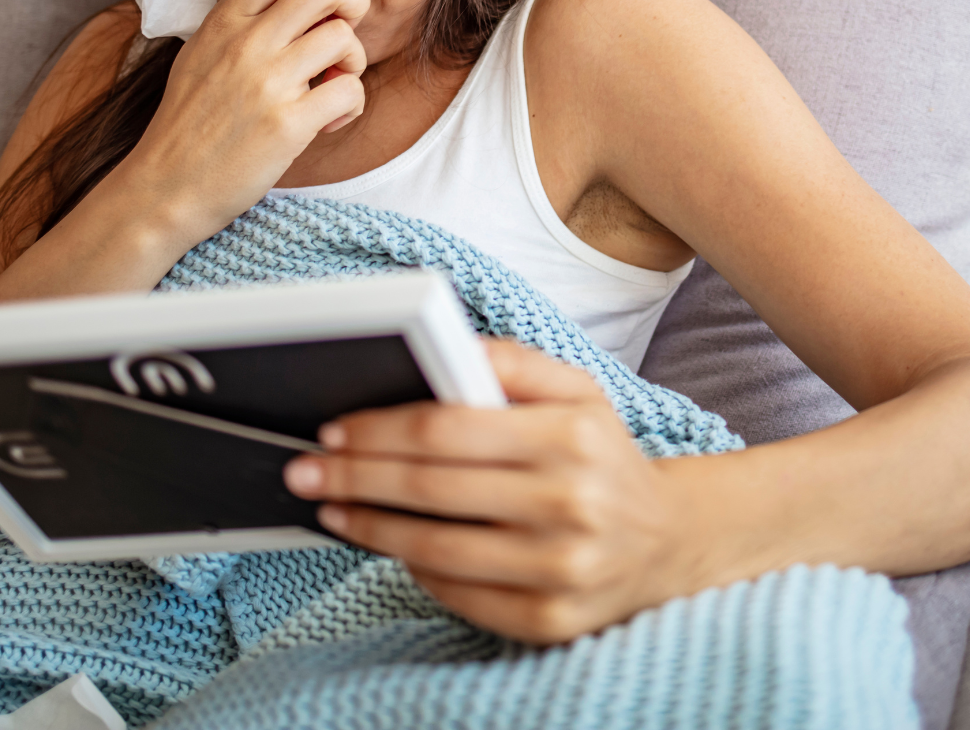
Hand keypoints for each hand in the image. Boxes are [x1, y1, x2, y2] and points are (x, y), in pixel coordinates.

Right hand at [124, 0, 368, 240]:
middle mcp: (246, 43)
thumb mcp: (198, 50)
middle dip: (353, 3)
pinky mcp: (287, 125)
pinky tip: (329, 119)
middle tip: (342, 33)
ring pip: (344, 38)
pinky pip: (349, 91)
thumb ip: (228, 6)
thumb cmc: (187, 121)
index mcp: (225, 20)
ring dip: (354, 59)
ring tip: (334, 82)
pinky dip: (351, 104)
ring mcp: (267, 83)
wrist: (165, 187)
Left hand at [281, 339, 697, 643]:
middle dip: (354, 478)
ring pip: (435, 549)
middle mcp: (570, 503)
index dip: (378, 431)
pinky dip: (415, 569)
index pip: (447, 429)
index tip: (332, 430)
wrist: (666, 542)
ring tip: (331, 510)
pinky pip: (459, 595)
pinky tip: (390, 545)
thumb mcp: (577, 390)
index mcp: (571, 434)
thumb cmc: (601, 455)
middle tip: (304, 471)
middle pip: (431, 490)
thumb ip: (513, 362)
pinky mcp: (549, 620)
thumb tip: (444, 348)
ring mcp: (560, 569)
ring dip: (369, 528)